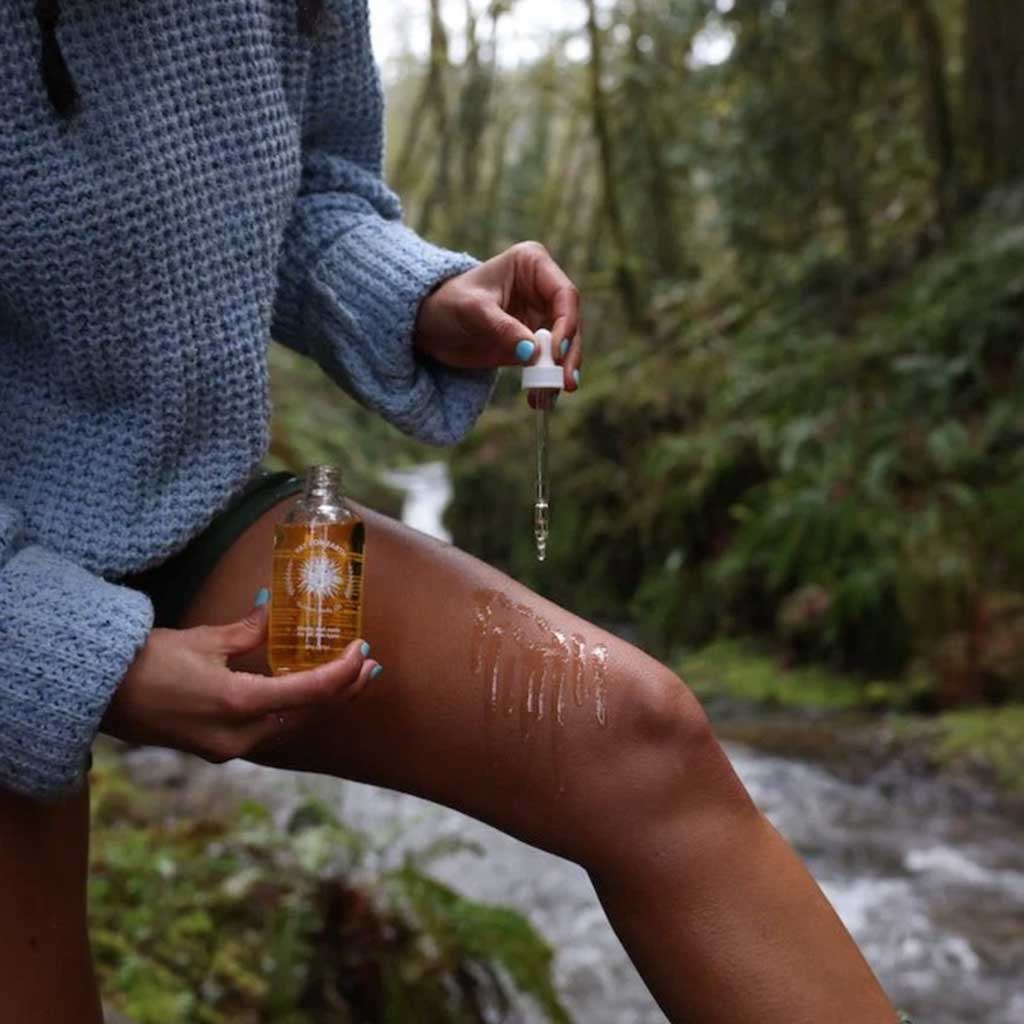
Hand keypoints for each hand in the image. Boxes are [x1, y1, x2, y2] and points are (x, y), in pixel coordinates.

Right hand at [102, 601, 377, 762]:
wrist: (96, 694)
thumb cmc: (147, 661)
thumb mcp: (204, 639)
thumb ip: (249, 629)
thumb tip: (275, 606)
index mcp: (238, 704)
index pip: (310, 692)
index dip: (343, 672)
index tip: (363, 650)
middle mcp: (238, 736)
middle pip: (307, 715)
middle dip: (343, 690)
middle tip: (370, 665)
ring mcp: (227, 749)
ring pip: (290, 725)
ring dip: (321, 701)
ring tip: (349, 677)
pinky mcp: (217, 748)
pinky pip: (268, 731)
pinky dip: (292, 709)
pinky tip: (304, 689)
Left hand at [414, 241, 582, 392]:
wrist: (427, 326)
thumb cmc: (446, 304)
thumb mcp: (472, 311)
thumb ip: (503, 328)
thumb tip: (534, 353)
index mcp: (532, 264)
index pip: (564, 294)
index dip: (567, 323)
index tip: (555, 352)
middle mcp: (542, 289)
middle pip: (571, 323)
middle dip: (569, 355)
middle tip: (564, 383)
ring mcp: (540, 317)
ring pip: (565, 347)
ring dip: (560, 374)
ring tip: (547, 397)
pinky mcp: (533, 344)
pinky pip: (548, 364)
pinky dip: (546, 382)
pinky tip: (539, 399)